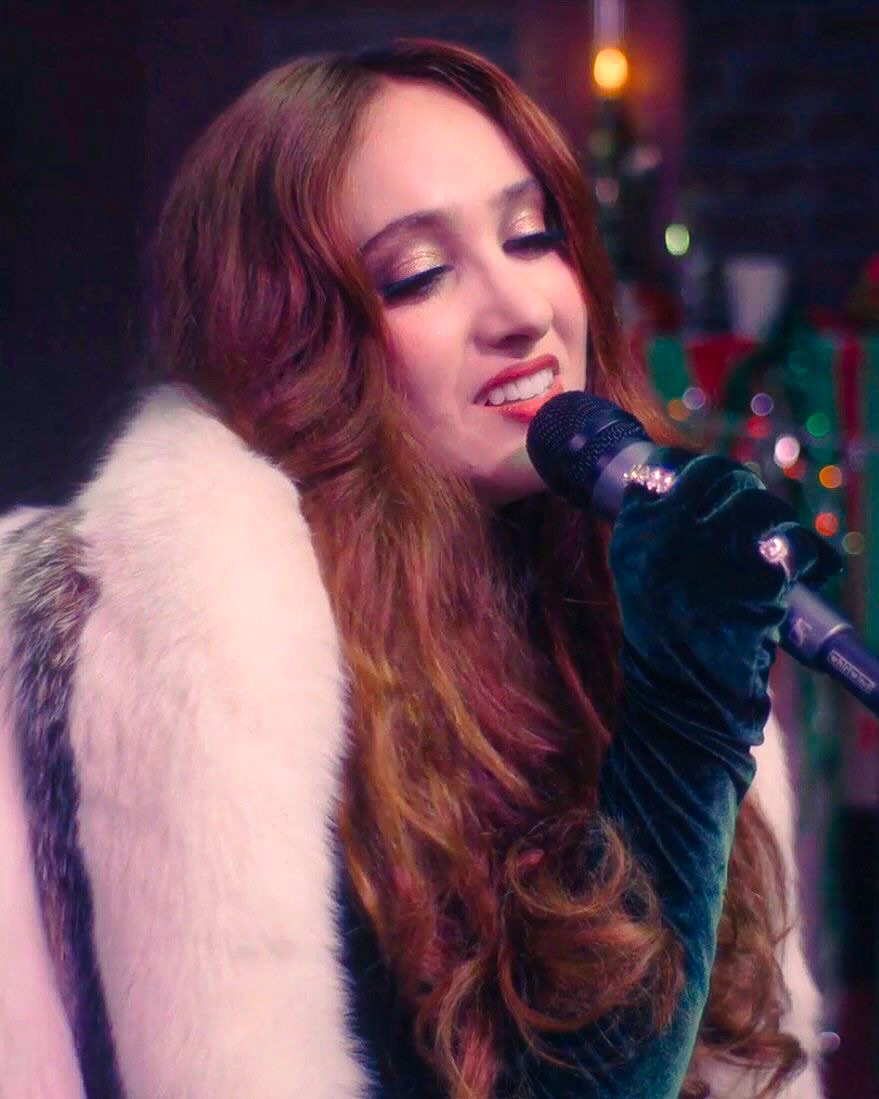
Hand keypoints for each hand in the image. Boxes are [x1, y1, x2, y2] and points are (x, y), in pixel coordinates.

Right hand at [609, 449, 840, 739]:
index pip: (661, 471)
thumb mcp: (641, 580)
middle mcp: (665, 539)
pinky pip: (794, 541)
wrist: (680, 704)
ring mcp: (709, 557)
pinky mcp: (755, 581)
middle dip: (740, 487)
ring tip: (781, 541)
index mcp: (630, 537)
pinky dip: (810, 551)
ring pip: (756, 501)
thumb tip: (703, 484)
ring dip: (776, 515)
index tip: (711, 483)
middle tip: (754, 510)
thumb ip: (661, 532)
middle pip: (714, 475)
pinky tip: (813, 566)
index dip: (693, 471)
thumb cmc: (668, 643)